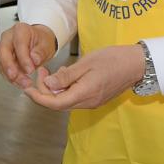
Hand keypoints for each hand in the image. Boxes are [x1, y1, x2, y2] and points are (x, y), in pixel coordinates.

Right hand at [0, 21, 57, 85]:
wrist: (38, 43)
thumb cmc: (41, 41)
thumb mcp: (46, 44)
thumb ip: (41, 51)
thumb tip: (34, 59)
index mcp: (20, 30)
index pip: (19, 43)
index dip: (23, 58)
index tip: (30, 70)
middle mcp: (8, 38)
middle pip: (3, 51)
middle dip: (9, 67)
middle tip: (16, 77)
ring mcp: (3, 47)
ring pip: (1, 62)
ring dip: (10, 75)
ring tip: (23, 84)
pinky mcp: (2, 58)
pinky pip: (3, 68)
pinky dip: (10, 77)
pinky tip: (19, 83)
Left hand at [21, 42, 144, 110]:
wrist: (137, 63)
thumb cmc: (113, 59)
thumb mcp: (86, 64)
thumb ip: (66, 76)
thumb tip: (49, 85)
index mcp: (84, 94)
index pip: (55, 103)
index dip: (38, 98)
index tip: (27, 89)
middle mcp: (88, 102)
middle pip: (58, 103)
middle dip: (45, 90)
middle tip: (42, 71)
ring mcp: (93, 102)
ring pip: (66, 100)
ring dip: (55, 88)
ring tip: (53, 70)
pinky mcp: (96, 98)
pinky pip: (75, 97)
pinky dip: (66, 88)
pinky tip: (67, 74)